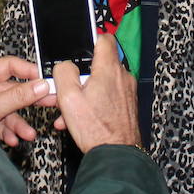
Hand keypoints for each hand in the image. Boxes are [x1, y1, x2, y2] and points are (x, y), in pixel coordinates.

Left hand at [0, 56, 55, 145]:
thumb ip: (18, 96)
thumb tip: (40, 85)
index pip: (9, 66)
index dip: (28, 71)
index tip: (44, 80)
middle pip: (13, 89)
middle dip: (30, 100)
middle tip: (51, 102)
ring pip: (10, 110)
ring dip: (19, 123)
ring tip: (28, 134)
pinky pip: (2, 123)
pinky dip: (9, 131)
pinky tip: (12, 139)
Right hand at [53, 34, 140, 153]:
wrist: (116, 155)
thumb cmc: (95, 129)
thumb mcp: (68, 98)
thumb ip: (64, 73)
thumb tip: (65, 65)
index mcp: (109, 69)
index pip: (104, 39)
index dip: (90, 40)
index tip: (80, 50)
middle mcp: (122, 77)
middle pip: (100, 65)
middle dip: (82, 76)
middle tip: (69, 91)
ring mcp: (128, 92)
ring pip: (103, 84)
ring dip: (86, 94)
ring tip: (72, 112)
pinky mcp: (128, 106)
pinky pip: (109, 97)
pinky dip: (95, 104)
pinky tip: (82, 120)